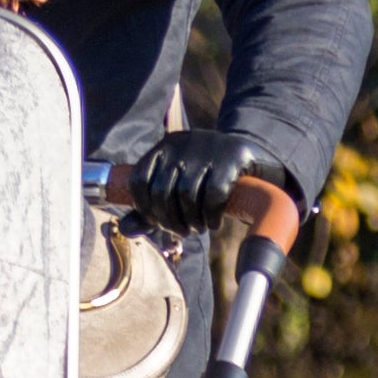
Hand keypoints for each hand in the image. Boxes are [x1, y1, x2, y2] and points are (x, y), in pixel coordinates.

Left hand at [131, 128, 276, 234]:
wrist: (252, 155)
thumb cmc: (206, 177)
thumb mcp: (176, 187)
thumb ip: (149, 210)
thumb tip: (125, 230)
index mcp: (163, 147)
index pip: (140, 181)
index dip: (145, 209)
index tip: (159, 224)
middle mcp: (182, 144)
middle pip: (162, 191)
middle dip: (170, 220)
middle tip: (182, 232)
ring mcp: (207, 148)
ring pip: (187, 194)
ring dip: (192, 221)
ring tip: (198, 228)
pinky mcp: (232, 156)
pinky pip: (214, 193)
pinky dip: (211, 215)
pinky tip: (214, 223)